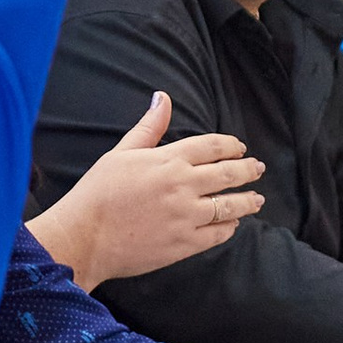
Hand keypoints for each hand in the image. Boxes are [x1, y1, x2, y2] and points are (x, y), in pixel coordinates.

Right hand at [31, 94, 264, 290]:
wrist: (84, 237)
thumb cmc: (97, 193)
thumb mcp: (121, 153)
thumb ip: (149, 127)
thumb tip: (163, 98)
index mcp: (168, 160)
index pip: (212, 146)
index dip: (232, 145)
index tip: (240, 148)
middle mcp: (183, 186)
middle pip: (229, 174)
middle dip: (249, 170)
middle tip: (258, 169)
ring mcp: (187, 217)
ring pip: (230, 206)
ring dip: (248, 201)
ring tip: (257, 199)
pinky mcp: (184, 244)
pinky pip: (218, 234)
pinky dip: (229, 228)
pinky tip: (232, 224)